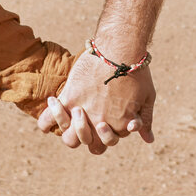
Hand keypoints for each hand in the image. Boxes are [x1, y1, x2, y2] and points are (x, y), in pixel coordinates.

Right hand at [36, 49, 153, 155]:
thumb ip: (145, 120)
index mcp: (119, 126)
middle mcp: (99, 124)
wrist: (119, 49)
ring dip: (70, 129)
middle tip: (87, 115)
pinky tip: (47, 120)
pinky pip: (50, 118)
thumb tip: (148, 140)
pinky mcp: (69, 98)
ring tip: (74, 109)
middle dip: (88, 135)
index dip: (106, 131)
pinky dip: (46, 122)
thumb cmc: (137, 73)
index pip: (108, 142)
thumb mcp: (147, 97)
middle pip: (88, 145)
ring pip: (69, 138)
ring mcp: (83, 113)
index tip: (104, 118)